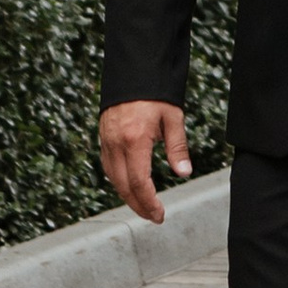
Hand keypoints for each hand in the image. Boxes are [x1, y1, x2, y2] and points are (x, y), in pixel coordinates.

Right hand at [100, 98, 191, 223]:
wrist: (133, 70)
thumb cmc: (156, 92)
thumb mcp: (173, 118)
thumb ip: (177, 148)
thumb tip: (184, 173)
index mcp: (135, 139)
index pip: (139, 182)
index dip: (149, 203)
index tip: (159, 214)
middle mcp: (116, 143)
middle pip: (123, 186)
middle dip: (138, 205)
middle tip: (154, 216)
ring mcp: (106, 140)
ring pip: (113, 178)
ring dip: (128, 196)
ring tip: (144, 206)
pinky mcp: (103, 136)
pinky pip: (108, 166)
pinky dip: (118, 181)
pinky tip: (130, 185)